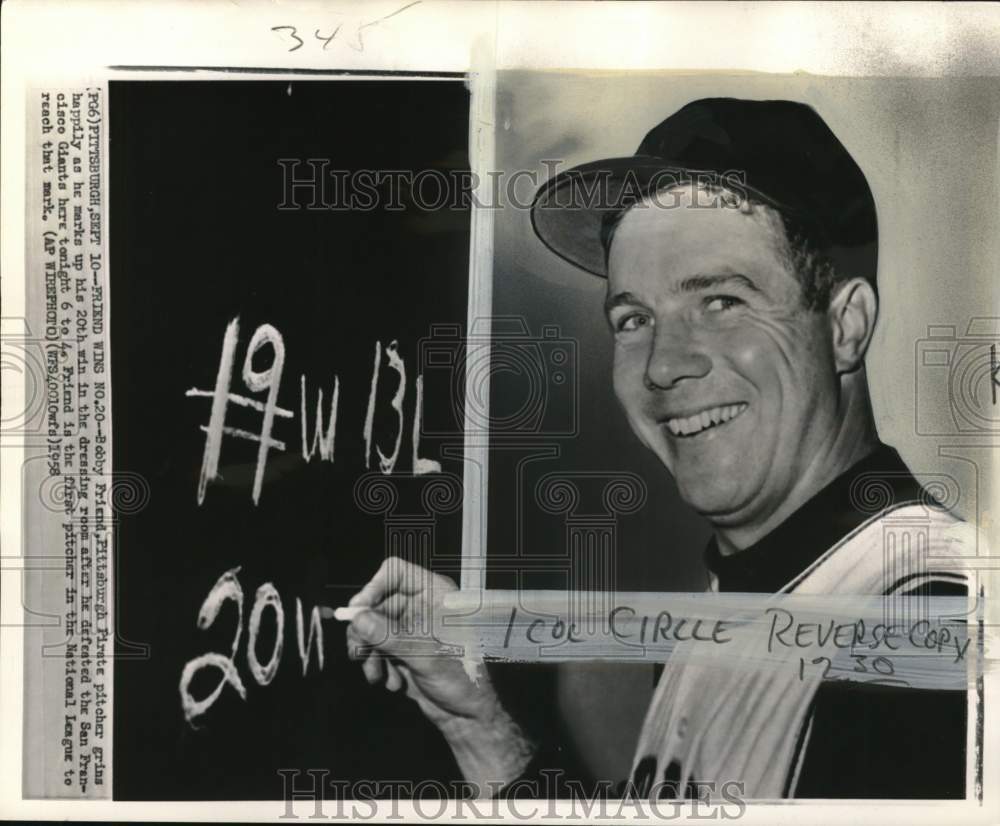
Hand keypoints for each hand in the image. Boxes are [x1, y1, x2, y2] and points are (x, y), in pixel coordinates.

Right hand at [346, 556, 533, 790]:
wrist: (468, 715)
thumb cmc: (463, 681)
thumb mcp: (426, 657)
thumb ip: (391, 637)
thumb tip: (359, 618)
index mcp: (436, 595)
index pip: (396, 573)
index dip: (373, 588)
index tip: (358, 612)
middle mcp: (422, 606)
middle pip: (377, 602)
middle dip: (365, 630)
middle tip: (357, 652)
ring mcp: (411, 627)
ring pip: (372, 626)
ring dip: (369, 652)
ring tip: (376, 675)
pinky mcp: (403, 647)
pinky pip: (376, 646)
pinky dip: (377, 664)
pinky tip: (391, 682)